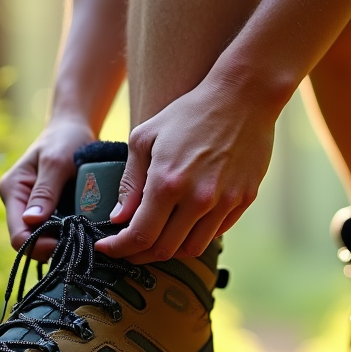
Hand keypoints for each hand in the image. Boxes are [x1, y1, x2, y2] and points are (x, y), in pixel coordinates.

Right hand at [0, 118, 95, 258]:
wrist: (74, 128)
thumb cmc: (65, 139)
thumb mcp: (56, 162)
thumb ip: (45, 191)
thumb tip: (32, 221)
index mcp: (13, 191)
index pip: (18, 235)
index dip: (39, 246)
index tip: (67, 244)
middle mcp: (18, 203)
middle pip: (29, 241)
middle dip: (52, 247)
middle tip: (81, 244)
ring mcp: (32, 208)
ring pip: (43, 239)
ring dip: (62, 243)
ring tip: (85, 239)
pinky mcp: (47, 210)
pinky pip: (55, 231)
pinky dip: (68, 235)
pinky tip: (85, 233)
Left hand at [95, 77, 275, 263]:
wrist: (244, 96)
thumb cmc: (189, 112)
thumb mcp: (145, 138)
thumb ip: (130, 182)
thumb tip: (118, 218)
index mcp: (167, 183)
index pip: (139, 236)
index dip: (119, 249)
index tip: (106, 247)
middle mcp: (198, 199)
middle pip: (164, 250)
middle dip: (139, 255)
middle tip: (126, 248)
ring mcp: (224, 202)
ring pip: (192, 248)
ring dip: (169, 250)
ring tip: (156, 238)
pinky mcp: (243, 201)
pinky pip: (215, 233)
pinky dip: (195, 235)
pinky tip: (184, 223)